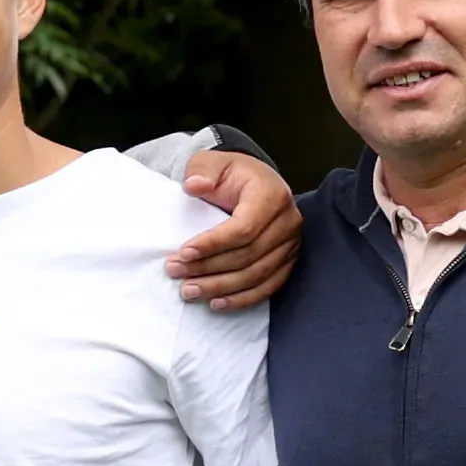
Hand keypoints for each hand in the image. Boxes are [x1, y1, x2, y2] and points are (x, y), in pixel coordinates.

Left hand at [171, 152, 300, 308]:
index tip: (183, 253)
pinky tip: (217, 303)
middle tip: (175, 271)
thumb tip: (194, 185)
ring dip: (220, 287)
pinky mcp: (288, 261)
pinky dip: (242, 298)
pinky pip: (268, 286)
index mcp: (271, 195)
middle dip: (208, 268)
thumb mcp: (211, 163)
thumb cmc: (229, 174)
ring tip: (188, 290)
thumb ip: (201, 170)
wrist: (252, 183)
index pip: (244, 228)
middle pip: (248, 255)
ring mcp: (291, 244)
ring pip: (256, 275)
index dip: (213, 244)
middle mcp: (288, 221)